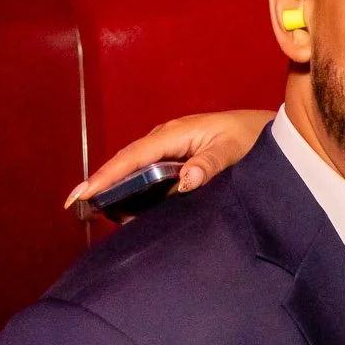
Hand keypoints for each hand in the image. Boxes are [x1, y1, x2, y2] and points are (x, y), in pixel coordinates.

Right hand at [64, 110, 272, 208]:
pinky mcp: (176, 162)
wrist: (272, 133)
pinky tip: (125, 211)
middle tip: (73, 207)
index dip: (107, 176)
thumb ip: (210, 165)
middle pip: (126, 163)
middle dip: (99, 183)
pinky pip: (148, 177)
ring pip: (134, 171)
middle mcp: (166, 140)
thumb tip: (186, 180)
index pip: (133, 157)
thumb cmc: (252, 138)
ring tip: (92, 212)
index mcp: (175, 134)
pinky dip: (133, 192)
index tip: (84, 194)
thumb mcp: (234, 151)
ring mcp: (169, 150)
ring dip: (114, 189)